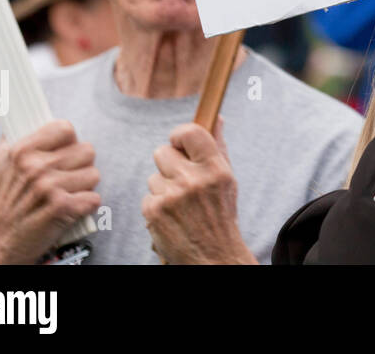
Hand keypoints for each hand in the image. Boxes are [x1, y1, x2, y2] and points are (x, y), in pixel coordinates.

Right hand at [0, 119, 99, 264]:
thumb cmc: (3, 203)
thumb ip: (12, 139)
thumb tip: (22, 115)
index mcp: (21, 152)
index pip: (66, 128)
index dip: (68, 142)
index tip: (61, 154)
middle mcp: (35, 167)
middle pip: (87, 151)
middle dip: (79, 166)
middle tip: (63, 180)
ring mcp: (49, 188)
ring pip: (94, 174)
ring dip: (83, 187)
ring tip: (65, 195)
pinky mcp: (63, 209)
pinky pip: (95, 198)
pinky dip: (86, 206)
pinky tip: (70, 210)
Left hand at [142, 117, 254, 264]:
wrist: (214, 256)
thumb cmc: (221, 215)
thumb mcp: (227, 179)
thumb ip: (218, 146)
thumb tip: (216, 117)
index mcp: (214, 168)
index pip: (189, 132)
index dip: (179, 135)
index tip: (181, 144)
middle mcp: (192, 180)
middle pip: (162, 151)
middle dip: (169, 164)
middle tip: (181, 179)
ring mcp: (171, 196)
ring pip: (153, 176)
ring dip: (163, 187)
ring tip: (179, 203)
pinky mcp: (154, 211)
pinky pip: (147, 196)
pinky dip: (157, 205)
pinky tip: (171, 215)